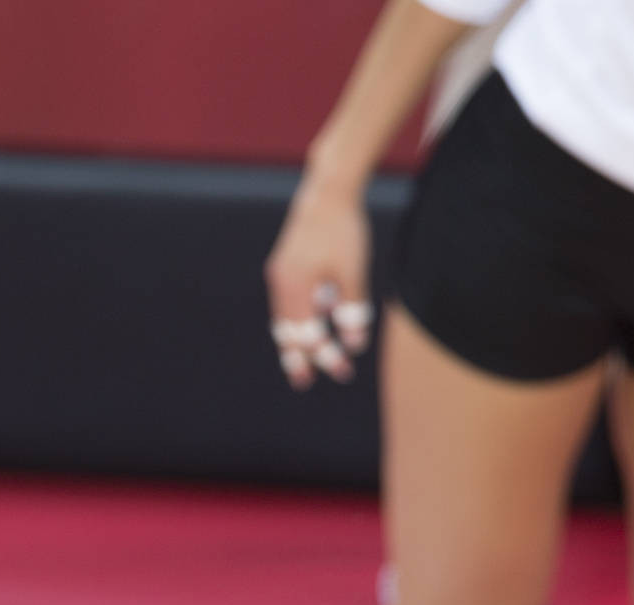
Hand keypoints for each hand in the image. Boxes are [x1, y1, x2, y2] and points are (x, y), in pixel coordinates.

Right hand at [264, 177, 371, 389]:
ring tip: (300, 360)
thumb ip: (351, 308)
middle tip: (305, 382)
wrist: (326, 192)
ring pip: (283, 319)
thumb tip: (354, 343)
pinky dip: (295, 319)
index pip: (310, 335)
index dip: (327, 356)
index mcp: (296, 288)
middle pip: (287, 333)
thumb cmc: (343, 231)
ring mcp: (279, 275)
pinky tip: (307, 325)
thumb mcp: (352, 272)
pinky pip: (286, 302)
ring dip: (294, 341)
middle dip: (298, 359)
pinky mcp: (283, 267)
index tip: (344, 371)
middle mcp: (281, 284)